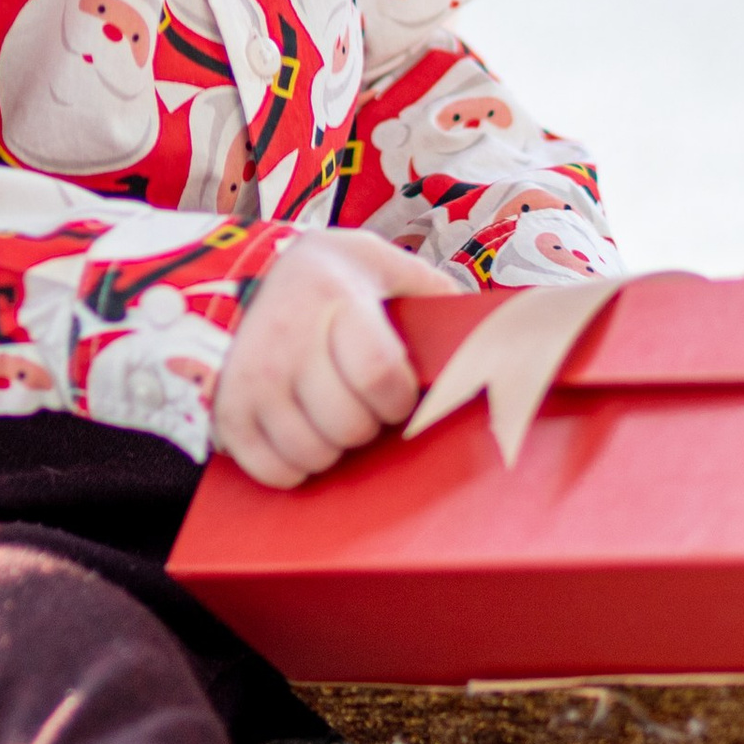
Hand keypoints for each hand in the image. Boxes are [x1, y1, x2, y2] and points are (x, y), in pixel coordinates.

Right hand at [213, 230, 456, 489]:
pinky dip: (296, 466)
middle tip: (364, 401)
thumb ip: (444, 300)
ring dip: (335, 447)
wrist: (272, 273)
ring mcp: (250, 374)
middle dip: (369, 423)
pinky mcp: (228, 409)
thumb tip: (515, 337)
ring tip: (335, 414)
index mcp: (334, 294)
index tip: (397, 391)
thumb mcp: (397, 272)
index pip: (379, 375)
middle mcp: (284, 334)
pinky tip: (305, 432)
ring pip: (311, 453)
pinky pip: (272, 471)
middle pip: (347, 424)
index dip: (399, 399)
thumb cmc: (352, 283)